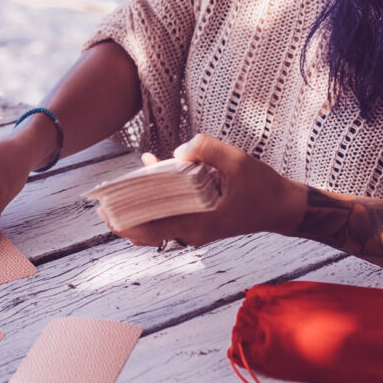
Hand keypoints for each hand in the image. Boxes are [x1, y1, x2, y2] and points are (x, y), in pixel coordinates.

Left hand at [102, 134, 307, 247]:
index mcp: (196, 224)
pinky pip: (169, 214)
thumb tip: (178, 151)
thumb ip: (207, 150)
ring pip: (155, 224)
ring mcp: (193, 229)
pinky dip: (157, 199)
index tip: (106, 209)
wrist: (282, 207)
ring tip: (119, 189)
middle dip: (123, 217)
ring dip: (138, 207)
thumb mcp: (238, 162)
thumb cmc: (262, 187)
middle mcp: (191, 232)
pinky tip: (151, 170)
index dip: (124, 220)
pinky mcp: (198, 221)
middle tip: (101, 203)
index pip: (150, 229)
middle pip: (146, 231)